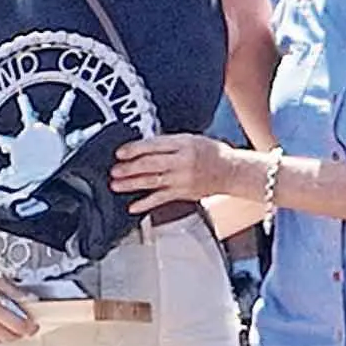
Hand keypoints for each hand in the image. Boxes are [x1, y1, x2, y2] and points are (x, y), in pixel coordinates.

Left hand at [110, 134, 240, 212]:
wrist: (231, 171)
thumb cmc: (212, 153)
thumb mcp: (190, 139)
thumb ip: (168, 143)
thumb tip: (143, 147)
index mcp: (183, 144)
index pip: (154, 145)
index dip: (135, 149)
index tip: (120, 152)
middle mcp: (181, 162)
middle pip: (151, 164)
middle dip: (130, 168)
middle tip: (115, 170)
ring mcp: (181, 179)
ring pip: (152, 182)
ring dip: (132, 184)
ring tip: (116, 185)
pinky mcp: (182, 193)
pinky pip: (160, 199)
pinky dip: (145, 203)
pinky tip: (133, 206)